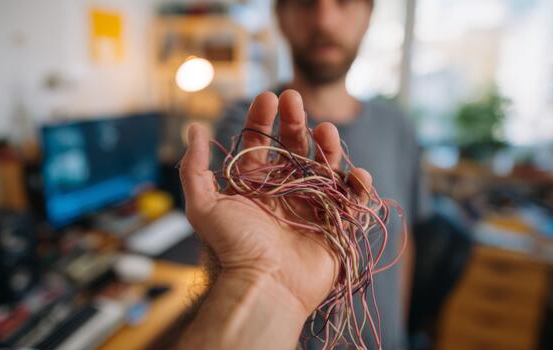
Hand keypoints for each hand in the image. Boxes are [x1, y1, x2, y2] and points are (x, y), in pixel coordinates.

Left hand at [180, 90, 372, 316]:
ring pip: (325, 166)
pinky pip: (351, 199)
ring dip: (328, 146)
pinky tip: (356, 174)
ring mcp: (311, 206)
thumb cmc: (234, 248)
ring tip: (327, 130)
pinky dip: (358, 186)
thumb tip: (194, 129)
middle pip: (294, 147)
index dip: (263, 118)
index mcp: (255, 185)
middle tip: (295, 98)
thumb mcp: (204, 206)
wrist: (265, 286)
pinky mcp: (335, 224)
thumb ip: (194, 168)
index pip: (260, 143)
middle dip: (296, 121)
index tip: (269, 96)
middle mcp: (283, 191)